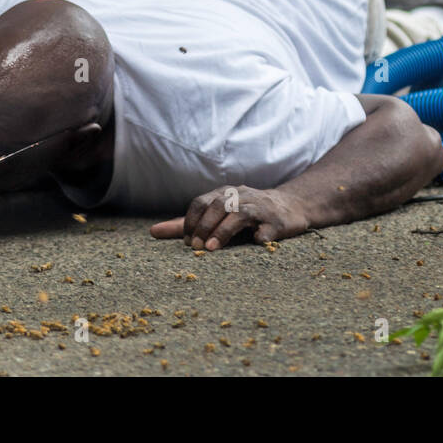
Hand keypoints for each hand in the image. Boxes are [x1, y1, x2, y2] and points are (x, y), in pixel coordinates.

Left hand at [150, 185, 308, 249]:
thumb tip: (152, 232)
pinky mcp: (278, 222)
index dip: (191, 221)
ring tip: (212, 248)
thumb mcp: (216, 216)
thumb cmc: (247, 213)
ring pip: (240, 213)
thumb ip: (187, 225)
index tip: (187, 241)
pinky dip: (261, 235)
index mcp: (224, 194)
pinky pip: (269, 227)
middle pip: (218, 205)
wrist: (290, 207)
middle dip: (204, 226)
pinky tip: (256, 243)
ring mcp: (261, 208)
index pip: (202, 202)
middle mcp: (241, 196)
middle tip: (196, 247)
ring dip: (224, 230)